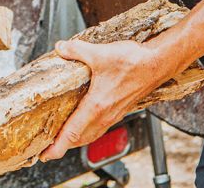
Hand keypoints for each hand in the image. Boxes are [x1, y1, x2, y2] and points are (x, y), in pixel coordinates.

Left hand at [39, 39, 174, 161]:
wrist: (158, 64)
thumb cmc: (134, 62)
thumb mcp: (100, 53)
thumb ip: (76, 50)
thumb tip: (61, 48)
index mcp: (97, 105)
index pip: (72, 133)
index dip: (57, 146)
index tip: (45, 154)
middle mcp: (105, 114)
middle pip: (79, 138)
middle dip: (62, 146)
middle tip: (47, 148)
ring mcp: (113, 114)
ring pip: (90, 134)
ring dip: (76, 139)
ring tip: (62, 139)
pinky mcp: (119, 109)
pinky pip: (99, 127)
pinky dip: (87, 131)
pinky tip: (84, 123)